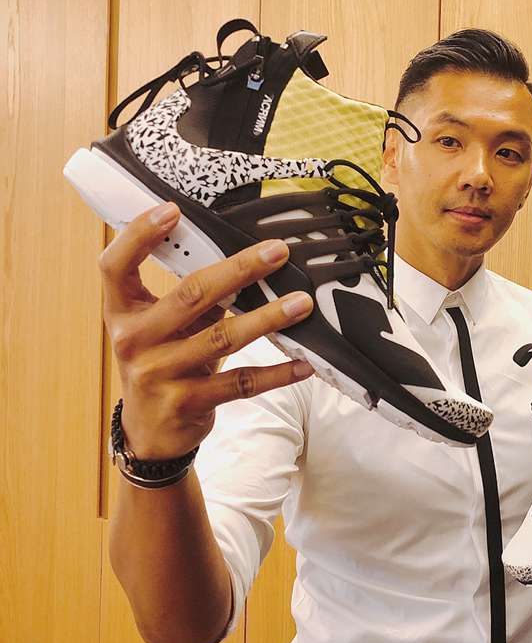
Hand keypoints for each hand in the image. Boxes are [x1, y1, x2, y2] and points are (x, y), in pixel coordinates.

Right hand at [98, 201, 314, 459]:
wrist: (151, 432)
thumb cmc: (162, 361)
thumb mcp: (161, 327)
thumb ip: (190, 296)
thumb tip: (248, 258)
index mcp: (122, 313)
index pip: (115, 266)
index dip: (139, 235)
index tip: (173, 209)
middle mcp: (135, 341)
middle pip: (191, 294)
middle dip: (240, 269)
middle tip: (278, 251)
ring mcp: (160, 374)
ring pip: (223, 338)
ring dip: (268, 318)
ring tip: (301, 302)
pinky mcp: (188, 403)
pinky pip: (241, 384)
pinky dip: (276, 374)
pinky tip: (304, 364)